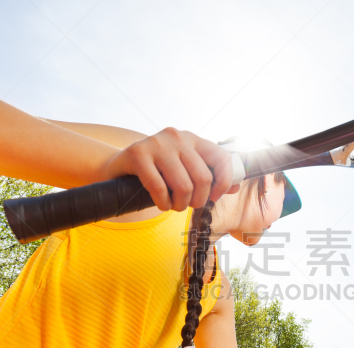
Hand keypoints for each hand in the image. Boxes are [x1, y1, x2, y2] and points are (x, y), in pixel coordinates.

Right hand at [103, 128, 238, 211]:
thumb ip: (210, 177)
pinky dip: (162, 204)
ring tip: (172, 205)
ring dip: (179, 205)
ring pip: (184, 186)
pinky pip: (160, 188)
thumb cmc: (157, 173)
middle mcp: (177, 136)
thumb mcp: (184, 171)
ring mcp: (157, 143)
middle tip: (187, 206)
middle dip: (197, 201)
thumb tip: (236, 186)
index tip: (214, 196)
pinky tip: (160, 203)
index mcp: (192, 139)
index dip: (224, 182)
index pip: (222, 158)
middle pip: (203, 178)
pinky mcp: (138, 153)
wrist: (117, 168)